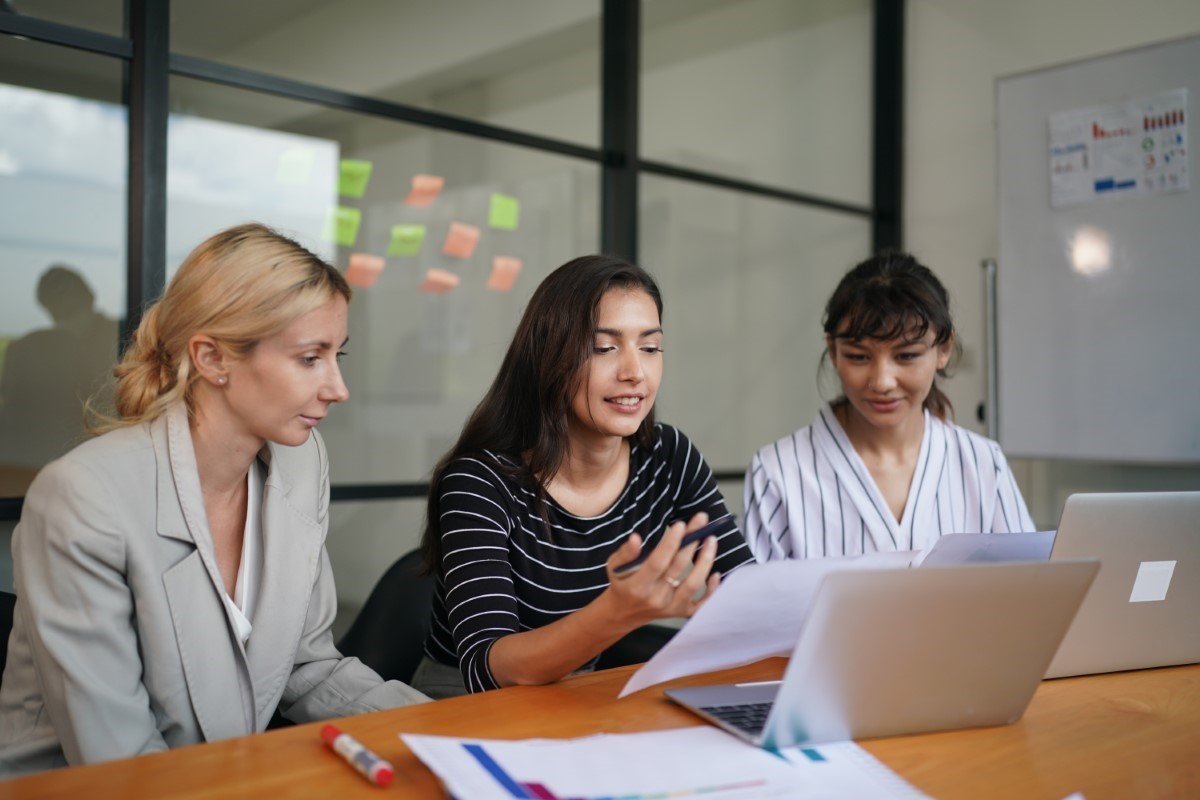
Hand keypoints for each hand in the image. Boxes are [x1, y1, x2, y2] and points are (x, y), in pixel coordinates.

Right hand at [603, 512, 721, 627]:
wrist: (625, 613)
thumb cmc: (622, 584)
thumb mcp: (614, 566)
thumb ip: (625, 552)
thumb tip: (636, 538)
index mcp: (639, 586)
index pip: (657, 563)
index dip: (670, 544)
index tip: (680, 525)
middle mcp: (657, 598)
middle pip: (678, 568)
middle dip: (691, 542)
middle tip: (700, 520)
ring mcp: (671, 607)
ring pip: (693, 584)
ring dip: (705, 561)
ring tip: (711, 540)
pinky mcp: (682, 612)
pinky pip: (702, 604)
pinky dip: (712, 590)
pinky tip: (716, 573)